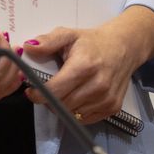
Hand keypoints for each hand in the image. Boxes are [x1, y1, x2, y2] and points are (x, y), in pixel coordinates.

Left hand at [22, 14, 153, 124]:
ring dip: (62, 107)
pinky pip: (86, 119)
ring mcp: (107, 99)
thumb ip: (48, 41)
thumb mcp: (68, 35)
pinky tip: (75, 98)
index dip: (38, 94)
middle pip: (62, 105)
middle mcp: (98, 86)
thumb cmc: (92, 42)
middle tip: (44, 91)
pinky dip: (76, 112)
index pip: (54, 91)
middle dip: (48, 100)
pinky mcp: (113, 107)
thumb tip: (28, 46)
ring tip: (60, 93)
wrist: (124, 47)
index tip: (31, 91)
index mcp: (84, 67)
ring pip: (73, 114)